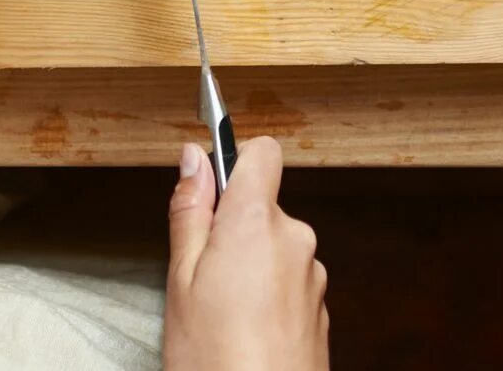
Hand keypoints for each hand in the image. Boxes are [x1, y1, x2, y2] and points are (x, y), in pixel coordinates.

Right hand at [165, 137, 329, 370]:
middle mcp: (295, 241)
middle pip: (263, 207)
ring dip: (251, 268)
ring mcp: (313, 278)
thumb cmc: (216, 361)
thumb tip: (194, 159)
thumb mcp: (181, 281)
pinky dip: (268, 298)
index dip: (234, 160)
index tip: (209, 184)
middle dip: (233, 230)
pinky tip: (245, 332)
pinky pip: (289, 284)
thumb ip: (190, 212)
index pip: (261, 153)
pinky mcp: (321, 311)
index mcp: (256, 222)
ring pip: (275, 249)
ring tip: (221, 313)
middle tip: (201, 274)